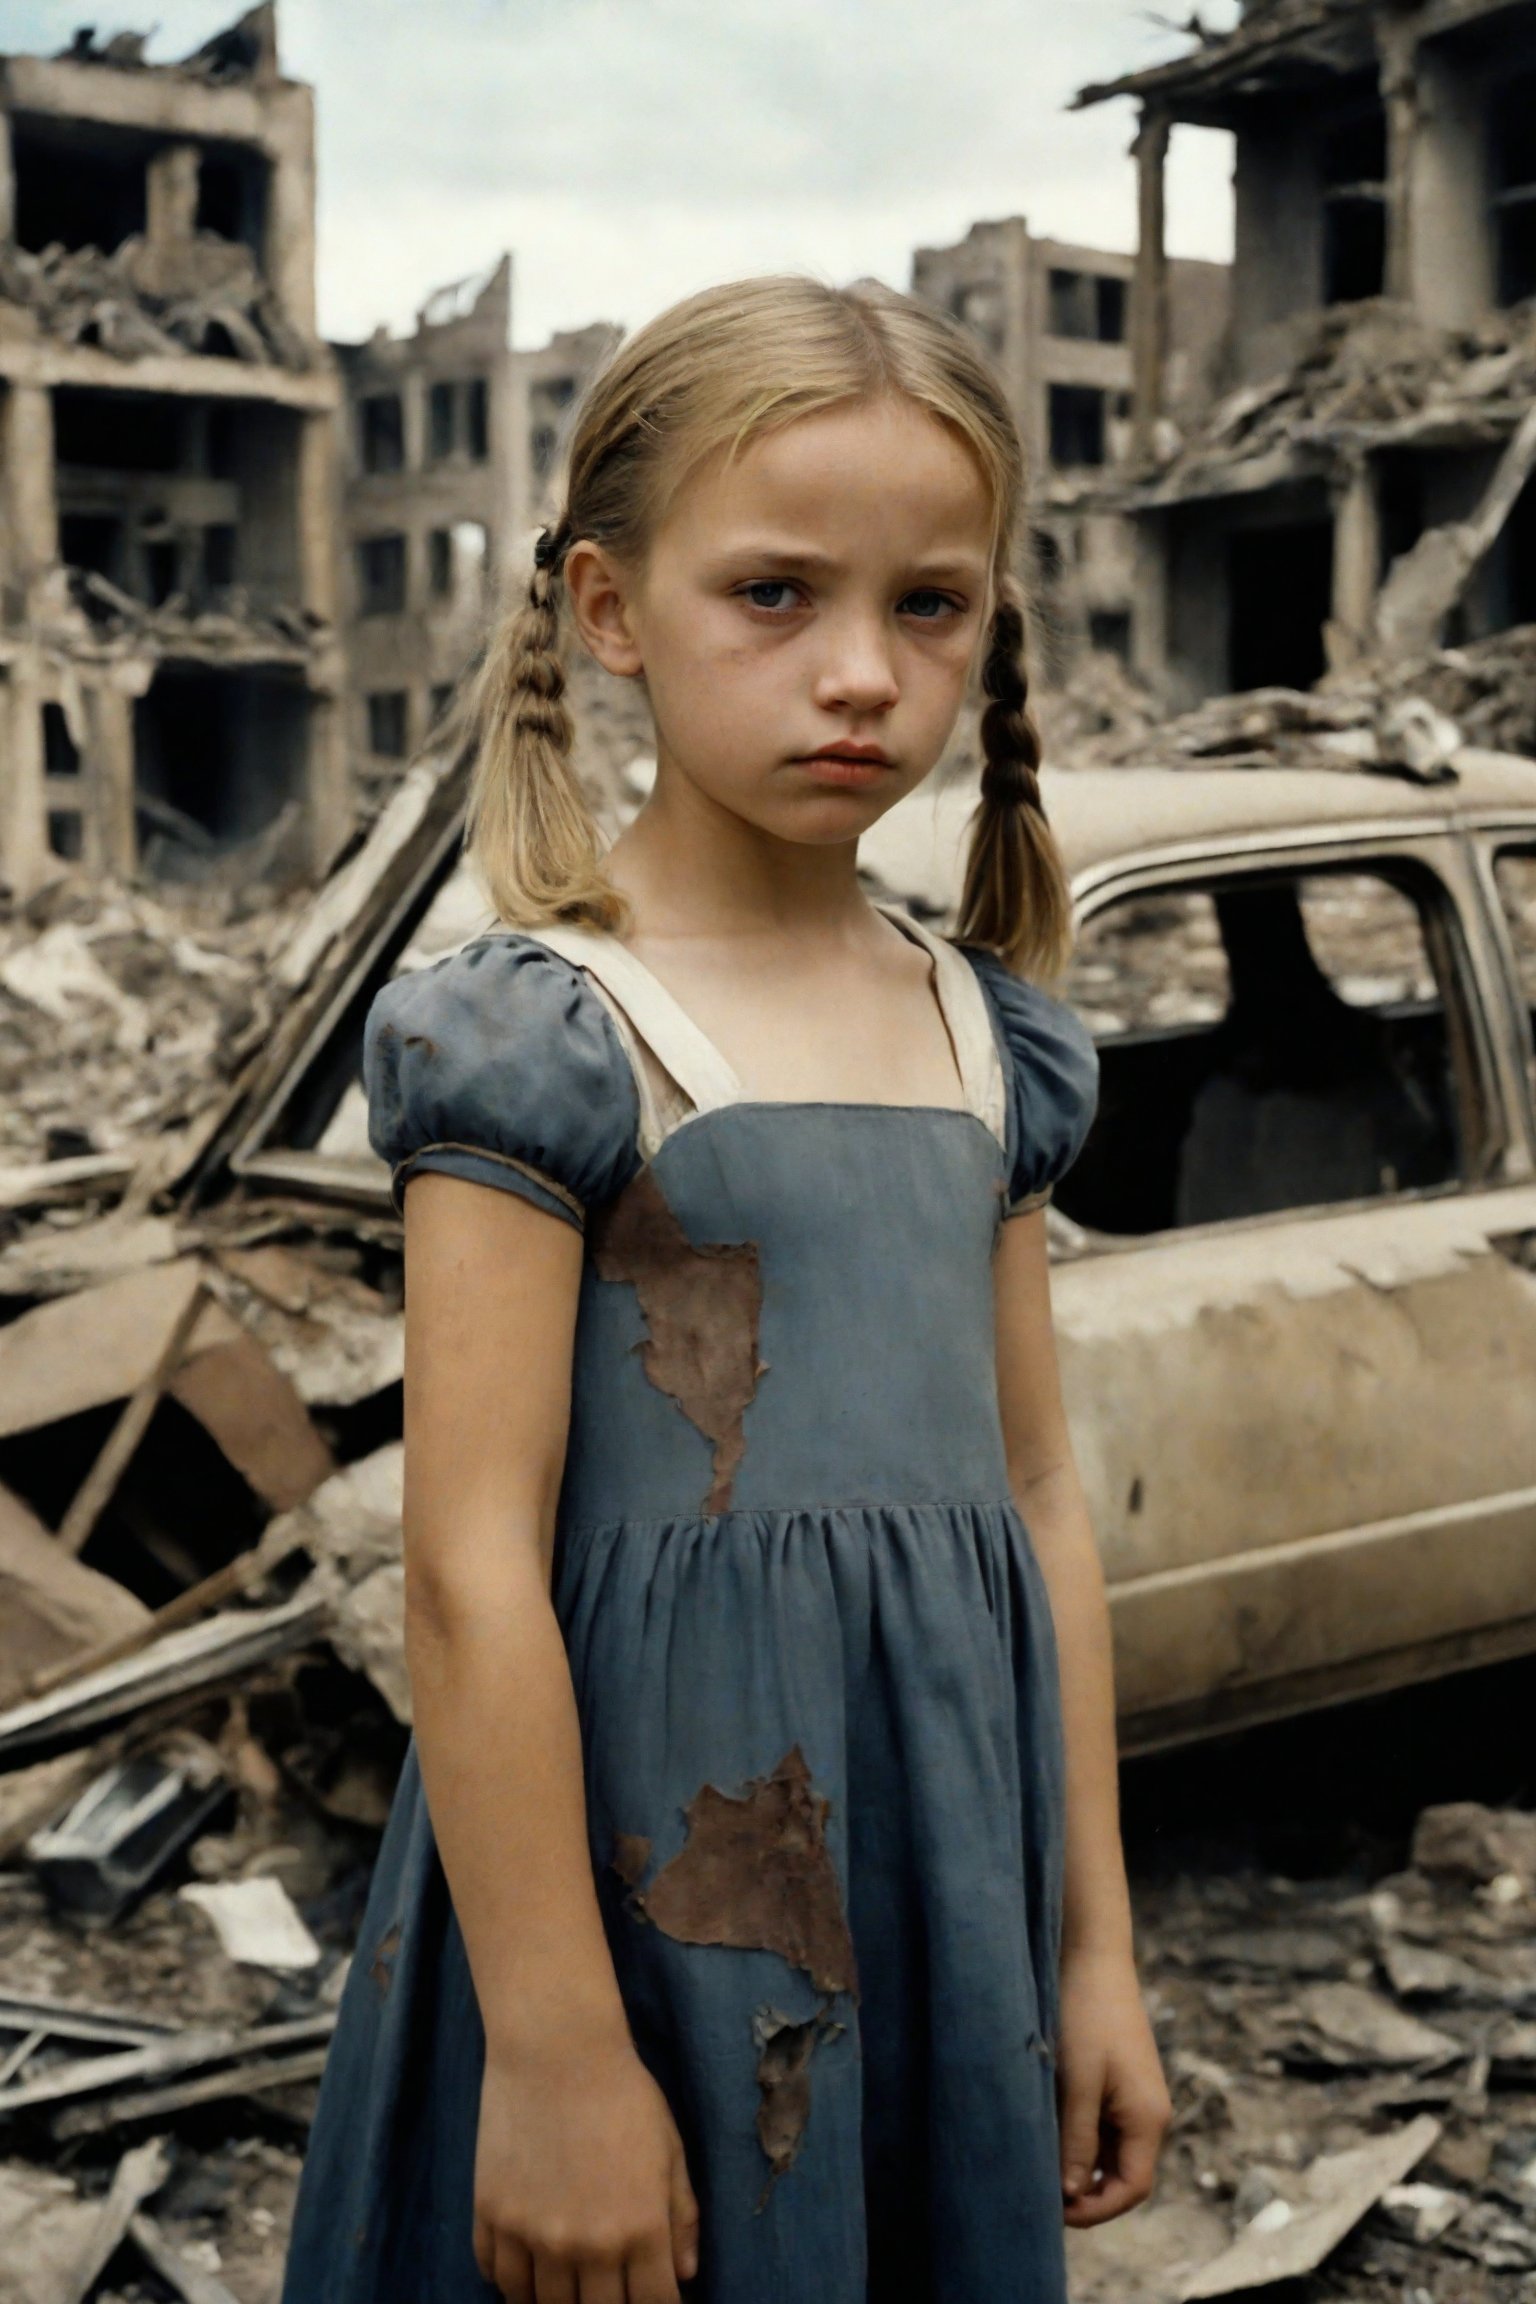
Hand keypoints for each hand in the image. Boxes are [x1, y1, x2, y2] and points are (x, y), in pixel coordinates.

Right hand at [473, 2022, 699, 2301]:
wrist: (556, 2047)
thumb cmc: (624, 2092)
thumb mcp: (669, 2150)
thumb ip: (681, 2215)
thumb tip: (686, 2274)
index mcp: (640, 2228)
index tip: (652, 2298)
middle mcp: (586, 2244)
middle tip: (606, 2291)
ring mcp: (532, 2234)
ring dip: (555, 2303)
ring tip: (565, 2289)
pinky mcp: (491, 2215)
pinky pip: (495, 2275)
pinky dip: (510, 2281)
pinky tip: (524, 2268)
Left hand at [1055, 1942, 1171, 2227]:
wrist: (1093, 1956)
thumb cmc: (1086, 2016)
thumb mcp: (1078, 2083)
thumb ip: (1078, 2141)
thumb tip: (1072, 2195)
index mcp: (1149, 2119)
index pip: (1132, 2188)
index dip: (1096, 2209)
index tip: (1054, 2210)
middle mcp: (1150, 2113)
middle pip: (1123, 2174)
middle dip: (1086, 2191)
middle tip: (1040, 2192)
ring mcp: (1136, 2097)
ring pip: (1111, 2151)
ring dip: (1081, 2163)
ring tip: (1040, 2163)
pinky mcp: (1120, 2081)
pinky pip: (1104, 2125)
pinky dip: (1081, 2137)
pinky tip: (1049, 2131)